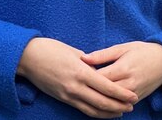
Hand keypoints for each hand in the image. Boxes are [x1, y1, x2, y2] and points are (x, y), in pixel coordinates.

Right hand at [17, 38, 137, 117]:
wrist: (28, 58)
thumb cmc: (51, 49)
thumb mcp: (74, 52)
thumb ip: (90, 63)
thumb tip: (101, 70)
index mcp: (81, 72)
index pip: (107, 87)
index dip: (121, 94)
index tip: (133, 96)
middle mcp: (75, 86)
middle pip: (102, 102)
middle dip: (119, 106)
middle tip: (132, 106)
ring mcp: (68, 95)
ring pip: (92, 109)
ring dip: (108, 113)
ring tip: (121, 112)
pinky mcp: (62, 99)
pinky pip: (82, 109)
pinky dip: (95, 113)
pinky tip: (103, 113)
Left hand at [82, 41, 161, 101]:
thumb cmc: (142, 51)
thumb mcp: (123, 48)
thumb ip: (102, 55)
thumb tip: (83, 58)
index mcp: (123, 68)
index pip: (99, 78)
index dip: (85, 78)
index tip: (74, 76)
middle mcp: (128, 83)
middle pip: (103, 93)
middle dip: (89, 91)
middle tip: (75, 89)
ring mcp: (133, 93)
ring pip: (111, 103)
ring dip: (97, 101)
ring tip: (84, 98)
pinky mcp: (137, 99)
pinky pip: (119, 106)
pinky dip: (108, 106)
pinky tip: (98, 104)